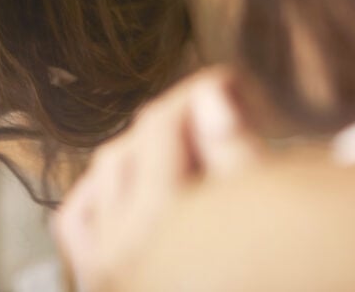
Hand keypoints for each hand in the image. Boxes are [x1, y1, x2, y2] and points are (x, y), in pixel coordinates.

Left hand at [52, 67, 261, 291]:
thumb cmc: (278, 270)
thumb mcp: (266, 211)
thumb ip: (235, 154)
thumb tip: (210, 92)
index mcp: (163, 231)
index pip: (163, 131)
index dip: (198, 94)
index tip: (229, 82)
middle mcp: (121, 253)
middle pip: (130, 148)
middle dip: (172, 122)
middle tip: (217, 112)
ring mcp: (104, 273)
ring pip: (101, 178)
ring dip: (137, 154)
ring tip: (185, 149)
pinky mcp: (100, 282)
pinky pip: (77, 223)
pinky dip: (100, 196)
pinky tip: (134, 187)